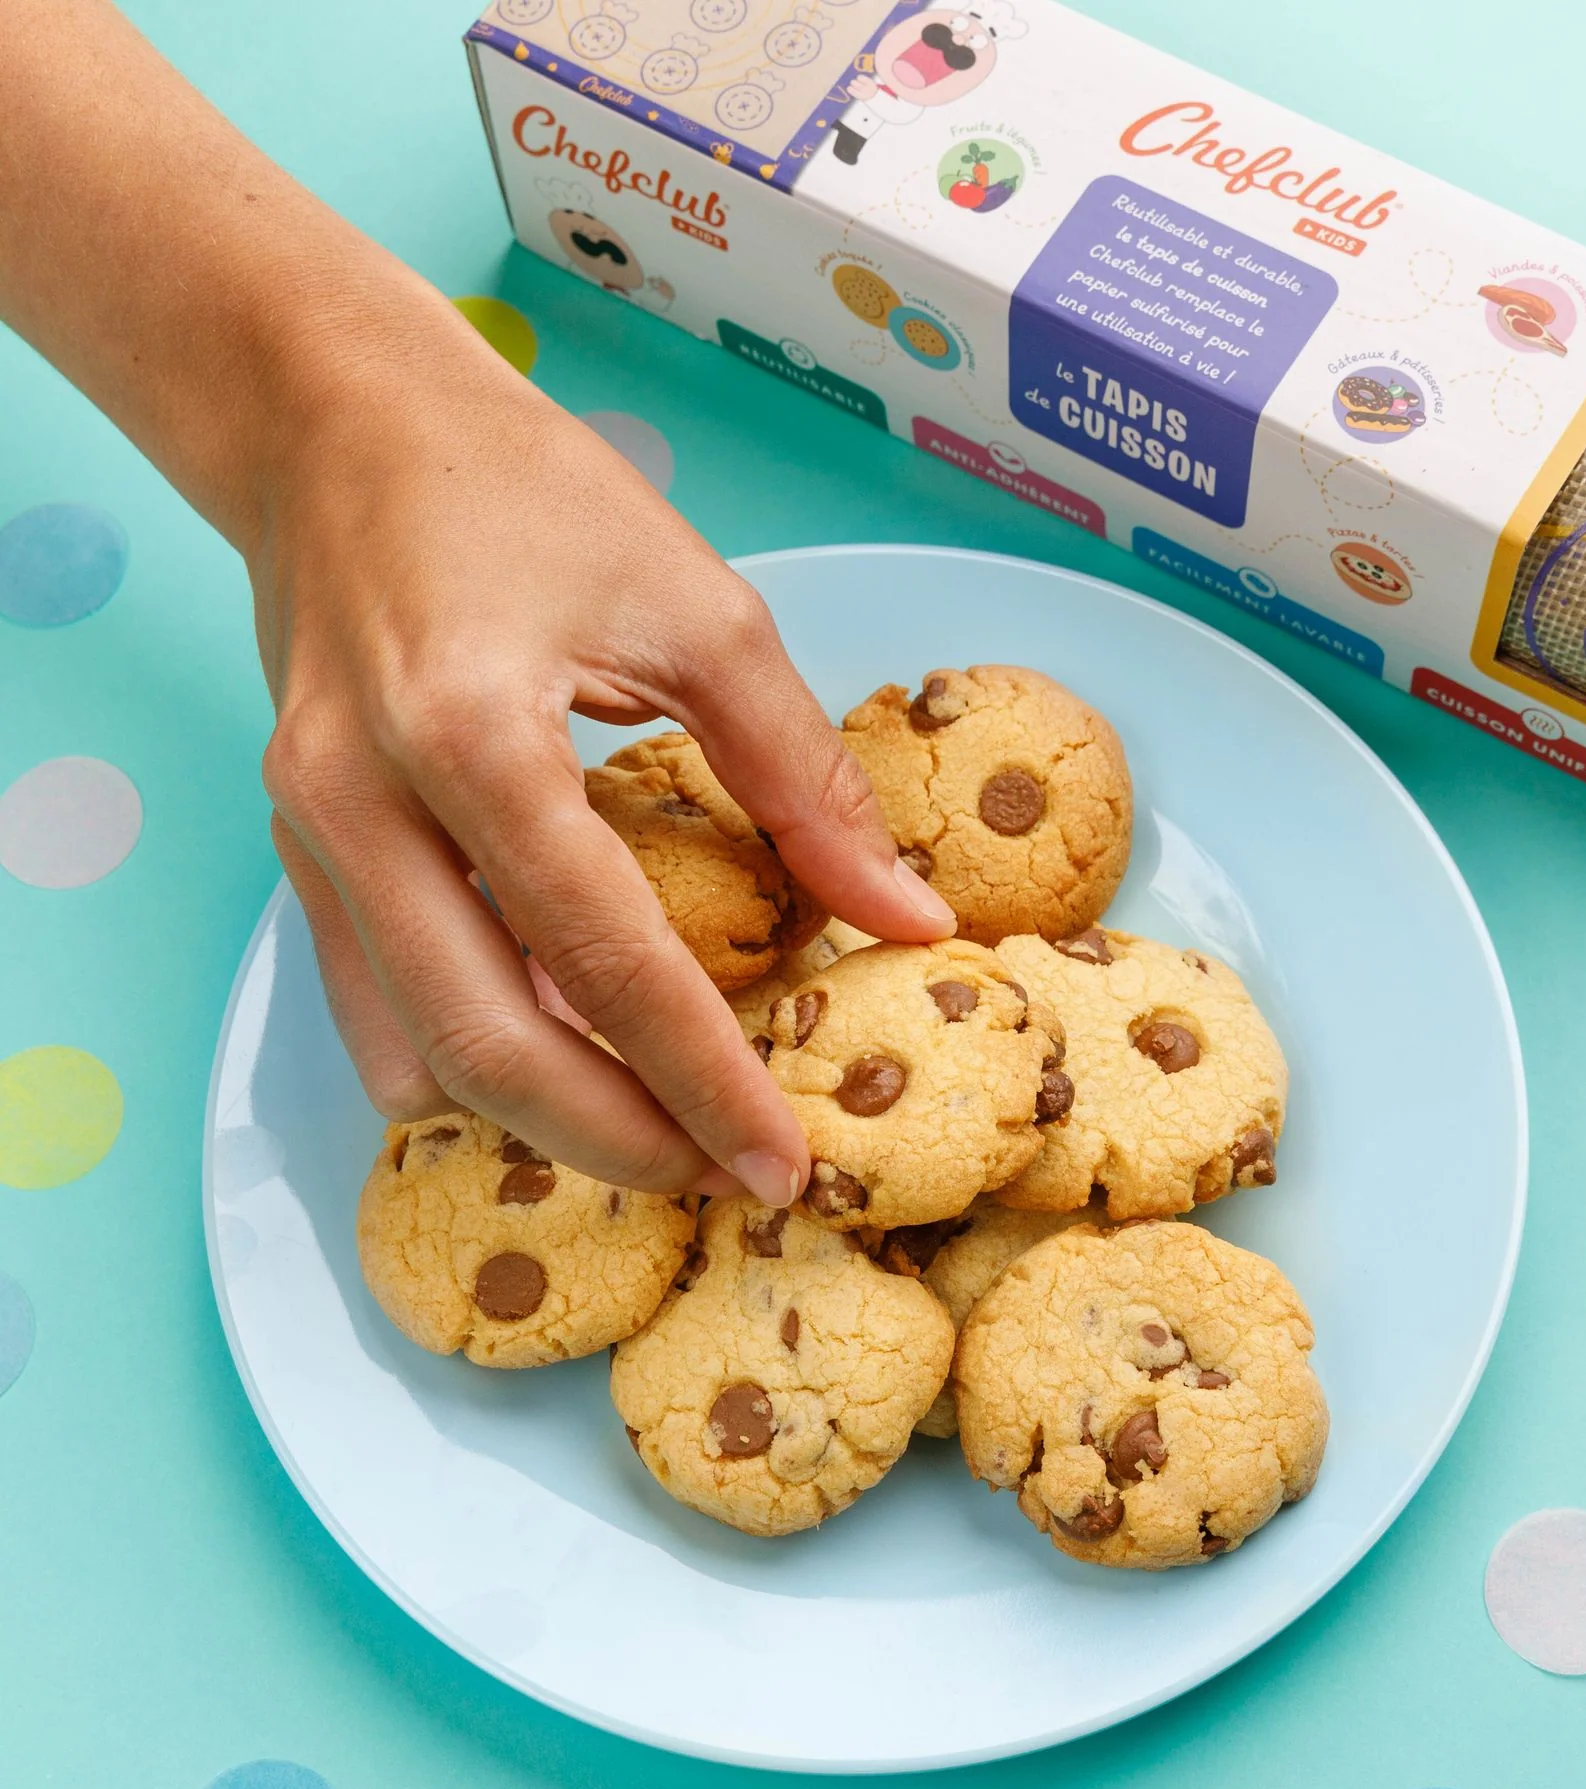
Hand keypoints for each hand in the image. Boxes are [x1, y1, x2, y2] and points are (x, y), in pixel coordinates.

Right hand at [257, 308, 954, 1202]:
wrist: (337, 424)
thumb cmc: (526, 495)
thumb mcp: (701, 612)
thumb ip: (807, 780)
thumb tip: (904, 916)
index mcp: (471, 733)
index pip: (605, 959)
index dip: (702, 1080)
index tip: (780, 1164)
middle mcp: (364, 803)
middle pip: (489, 1045)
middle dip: (620, 1139)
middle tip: (724, 1182)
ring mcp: (311, 836)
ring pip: (420, 1050)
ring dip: (543, 1118)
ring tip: (660, 1138)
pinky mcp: (297, 850)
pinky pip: (372, 1007)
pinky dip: (466, 1062)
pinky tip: (558, 1073)